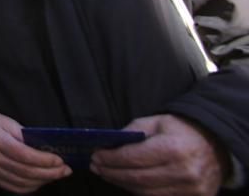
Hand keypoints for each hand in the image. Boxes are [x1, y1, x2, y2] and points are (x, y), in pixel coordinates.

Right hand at [0, 108, 70, 192]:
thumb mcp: (6, 121)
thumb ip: (24, 135)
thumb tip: (46, 149)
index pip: (24, 155)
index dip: (45, 160)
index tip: (60, 159)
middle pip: (25, 171)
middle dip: (50, 172)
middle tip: (65, 169)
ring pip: (22, 182)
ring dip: (43, 181)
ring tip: (57, 174)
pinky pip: (14, 188)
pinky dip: (31, 186)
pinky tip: (41, 180)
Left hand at [91, 114, 228, 195]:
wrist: (215, 144)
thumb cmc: (180, 130)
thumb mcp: (155, 122)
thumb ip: (131, 133)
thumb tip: (106, 146)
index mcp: (173, 149)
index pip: (133, 158)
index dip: (110, 159)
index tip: (96, 156)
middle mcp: (184, 172)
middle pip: (137, 178)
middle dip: (112, 173)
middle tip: (96, 167)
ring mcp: (190, 190)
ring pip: (146, 192)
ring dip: (122, 184)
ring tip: (108, 174)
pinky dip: (140, 191)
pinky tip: (127, 182)